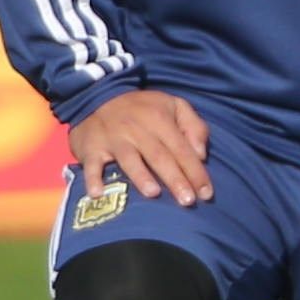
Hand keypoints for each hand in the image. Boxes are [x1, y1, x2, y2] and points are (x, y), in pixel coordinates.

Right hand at [71, 87, 212, 203]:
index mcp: (159, 119)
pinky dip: (93, 178)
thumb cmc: (143, 109)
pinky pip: (92, 164)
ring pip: (129, 159)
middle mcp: (137, 129)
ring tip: (153, 193)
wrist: (98, 97)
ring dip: (140, 176)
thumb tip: (201, 155)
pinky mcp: (92, 147)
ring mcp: (113, 138)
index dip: (196, 171)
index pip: (182, 149)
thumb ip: (194, 127)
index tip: (206, 194)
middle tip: (188, 202)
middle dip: (175, 179)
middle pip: (159, 157)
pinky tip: (97, 194)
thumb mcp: (173, 106)